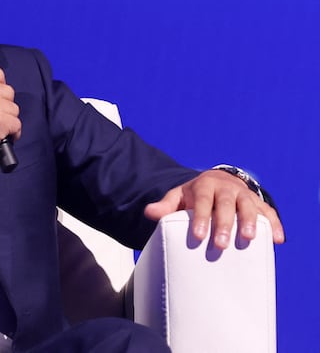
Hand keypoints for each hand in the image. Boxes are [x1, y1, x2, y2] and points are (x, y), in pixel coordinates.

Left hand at [144, 169, 284, 248]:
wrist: (216, 182)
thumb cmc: (194, 195)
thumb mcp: (178, 197)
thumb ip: (165, 206)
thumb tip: (149, 212)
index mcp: (205, 186)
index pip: (202, 201)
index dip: (200, 217)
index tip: (197, 235)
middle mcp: (226, 188)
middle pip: (226, 204)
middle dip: (224, 224)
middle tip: (220, 245)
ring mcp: (244, 194)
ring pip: (249, 205)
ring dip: (251, 221)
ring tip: (249, 239)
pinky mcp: (258, 202)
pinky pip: (268, 211)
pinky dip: (274, 224)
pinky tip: (277, 240)